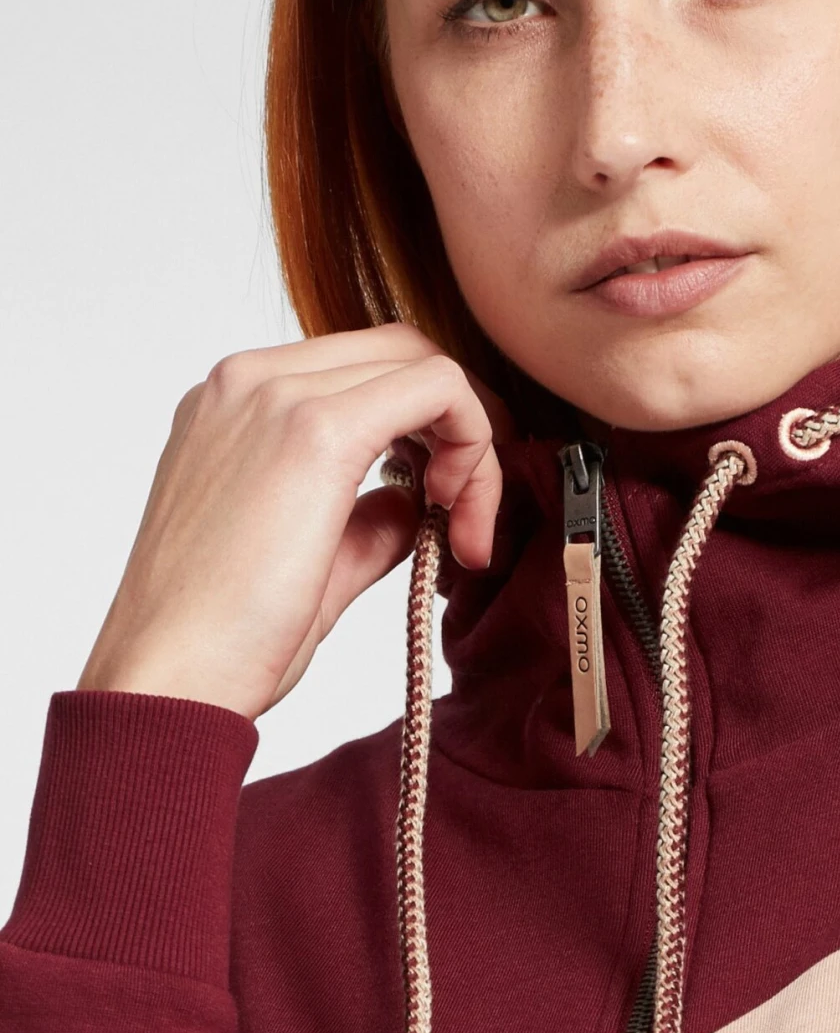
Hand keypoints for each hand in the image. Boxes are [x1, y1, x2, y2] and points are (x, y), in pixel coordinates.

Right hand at [79, 323, 506, 720]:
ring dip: (472, 443)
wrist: (172, 680)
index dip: (428, 434)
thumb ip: (365, 519)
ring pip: (423, 363)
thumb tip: (417, 504)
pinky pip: (439, 388)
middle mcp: (247, 382)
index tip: (446, 514)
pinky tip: (458, 518)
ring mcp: (276, 394)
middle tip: (471, 516)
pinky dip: (475, 443)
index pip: (362, 373)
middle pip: (399, 352)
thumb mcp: (308, 562)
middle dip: (461, 426)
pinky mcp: (316, 429)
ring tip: (464, 531)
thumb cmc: (221, 644)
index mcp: (233, 407)